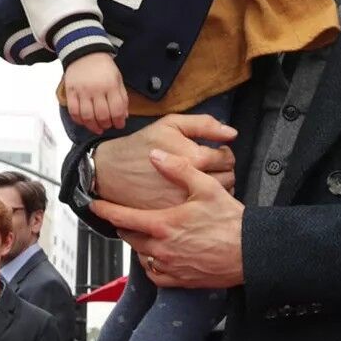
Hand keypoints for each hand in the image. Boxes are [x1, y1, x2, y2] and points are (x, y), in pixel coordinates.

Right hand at [64, 52, 128, 134]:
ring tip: (97, 128)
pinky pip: (73, 111)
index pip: (116, 110)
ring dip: (93, 126)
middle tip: (108, 126)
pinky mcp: (70, 92)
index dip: (119, 121)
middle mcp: (96, 89)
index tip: (119, 125)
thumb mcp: (118, 80)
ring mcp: (82, 91)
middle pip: (101, 115)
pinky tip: (84, 122)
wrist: (85, 53)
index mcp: (111, 86)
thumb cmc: (104, 68)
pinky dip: (78, 120)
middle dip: (106, 125)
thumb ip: (122, 98)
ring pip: (87, 116)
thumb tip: (124, 116)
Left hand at [91, 149, 244, 289]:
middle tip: (123, 216)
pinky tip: (157, 256)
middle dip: (123, 225)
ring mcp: (169, 266)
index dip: (105, 210)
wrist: (249, 252)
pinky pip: (154, 274)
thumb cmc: (230, 220)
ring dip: (138, 244)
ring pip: (141, 255)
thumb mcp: (206, 187)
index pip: (123, 216)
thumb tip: (156, 155)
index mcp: (164, 224)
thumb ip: (178, 169)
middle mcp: (161, 247)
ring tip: (143, 234)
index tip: (94, 205)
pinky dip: (151, 265)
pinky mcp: (179, 280)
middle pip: (129, 236)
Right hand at [94, 115, 237, 209]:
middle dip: (224, 170)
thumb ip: (204, 125)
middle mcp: (190, 183)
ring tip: (203, 177)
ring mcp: (182, 202)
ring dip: (217, 186)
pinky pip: (201, 210)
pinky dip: (202, 201)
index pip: (227, 158)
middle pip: (228, 178)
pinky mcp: (173, 215)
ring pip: (217, 196)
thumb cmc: (139, 147)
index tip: (217, 152)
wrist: (110, 171)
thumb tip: (231, 133)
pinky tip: (194, 192)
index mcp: (192, 158)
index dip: (224, 153)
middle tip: (212, 165)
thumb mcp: (170, 124)